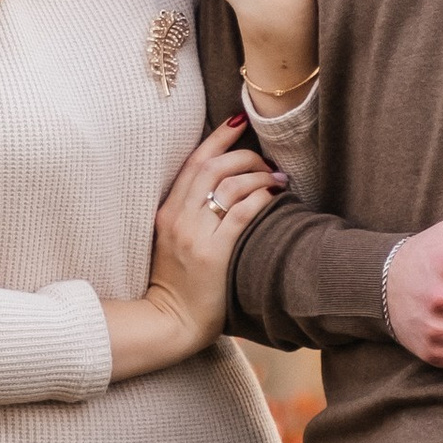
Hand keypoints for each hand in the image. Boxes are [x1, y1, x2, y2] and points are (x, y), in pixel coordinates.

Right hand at [103, 117, 287, 379]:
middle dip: (244, 154)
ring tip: (276, 179)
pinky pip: (242, 213)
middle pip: (214, 167)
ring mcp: (195, 235)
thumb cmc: (177, 283)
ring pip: (229, 185)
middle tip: (265, 160)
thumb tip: (223, 186)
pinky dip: (260, 199)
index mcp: (167, 211)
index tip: (239, 121)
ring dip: (258, 175)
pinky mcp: (214, 253)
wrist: (170, 320)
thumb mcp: (172, 240)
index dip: (218, 137)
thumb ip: (189, 213)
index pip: (194, 162)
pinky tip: (273, 197)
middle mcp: (179, 217)